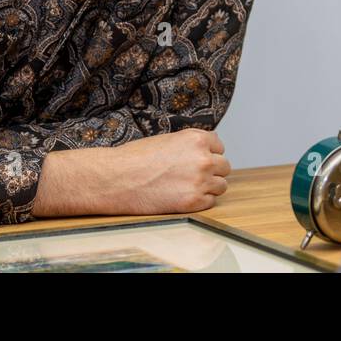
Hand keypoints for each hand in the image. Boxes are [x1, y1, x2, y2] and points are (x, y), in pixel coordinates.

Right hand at [35, 129, 230, 216]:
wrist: (116, 178)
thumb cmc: (135, 158)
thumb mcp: (167, 140)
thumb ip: (189, 146)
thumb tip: (203, 153)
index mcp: (196, 139)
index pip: (219, 146)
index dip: (208, 154)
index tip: (197, 161)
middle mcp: (203, 158)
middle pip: (224, 166)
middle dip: (211, 171)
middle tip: (192, 176)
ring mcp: (200, 181)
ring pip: (221, 185)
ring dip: (208, 187)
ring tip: (187, 187)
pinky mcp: (193, 202)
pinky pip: (210, 202)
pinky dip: (200, 201)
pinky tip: (183, 197)